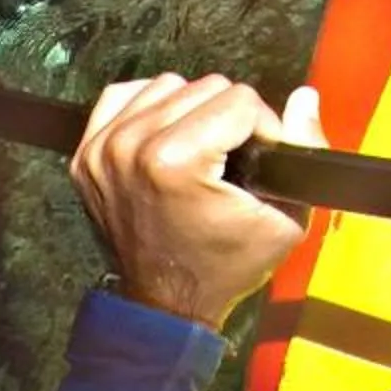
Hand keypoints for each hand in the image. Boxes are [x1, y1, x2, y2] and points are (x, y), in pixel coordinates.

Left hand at [68, 74, 325, 328]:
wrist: (165, 305)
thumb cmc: (224, 267)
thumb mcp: (285, 221)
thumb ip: (304, 149)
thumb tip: (304, 98)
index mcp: (176, 161)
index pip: (241, 100)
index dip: (263, 128)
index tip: (259, 161)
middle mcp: (131, 147)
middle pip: (206, 87)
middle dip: (228, 119)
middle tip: (229, 161)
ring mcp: (103, 149)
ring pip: (169, 85)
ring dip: (191, 111)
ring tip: (199, 151)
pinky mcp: (86, 153)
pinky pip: (126, 94)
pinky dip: (150, 107)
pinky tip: (165, 135)